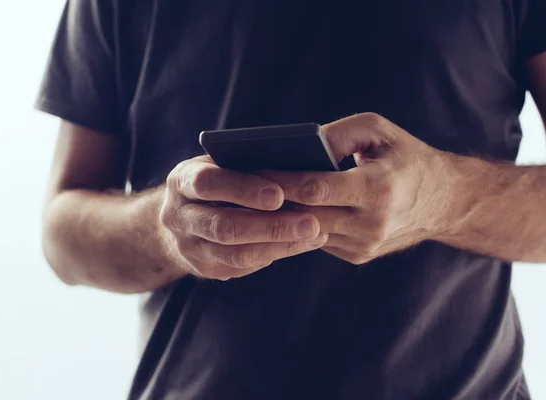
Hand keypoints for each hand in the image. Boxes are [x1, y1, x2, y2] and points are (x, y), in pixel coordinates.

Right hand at [159, 156, 328, 279]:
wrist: (182, 217)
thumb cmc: (214, 181)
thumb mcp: (218, 165)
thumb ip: (244, 166)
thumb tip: (298, 171)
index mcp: (181, 181)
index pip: (207, 183)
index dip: (242, 189)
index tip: (278, 194)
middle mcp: (178, 216)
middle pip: (224, 226)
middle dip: (271, 226)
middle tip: (311, 222)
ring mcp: (189, 247)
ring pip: (237, 253)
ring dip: (280, 244)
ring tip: (315, 233)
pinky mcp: (206, 268)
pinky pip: (244, 266)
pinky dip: (278, 253)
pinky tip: (304, 242)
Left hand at [262, 113, 455, 264]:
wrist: (443, 202)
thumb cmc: (406, 157)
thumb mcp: (379, 131)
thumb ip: (340, 133)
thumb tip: (301, 144)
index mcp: (378, 189)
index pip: (316, 188)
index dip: (280, 180)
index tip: (249, 169)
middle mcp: (371, 223)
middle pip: (304, 215)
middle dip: (269, 202)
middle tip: (236, 186)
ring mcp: (364, 245)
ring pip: (306, 232)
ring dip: (277, 217)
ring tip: (246, 199)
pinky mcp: (358, 255)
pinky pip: (317, 239)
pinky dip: (296, 226)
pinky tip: (275, 212)